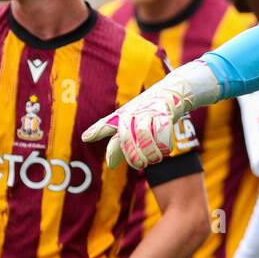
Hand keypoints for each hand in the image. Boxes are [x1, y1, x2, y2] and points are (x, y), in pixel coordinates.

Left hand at [82, 60, 216, 169]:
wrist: (172, 92)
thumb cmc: (147, 113)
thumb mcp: (132, 126)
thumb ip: (119, 144)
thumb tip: (110, 165)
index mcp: (122, 116)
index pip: (108, 123)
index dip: (98, 130)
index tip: (86, 138)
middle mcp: (133, 113)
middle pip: (126, 134)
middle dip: (132, 153)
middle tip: (140, 165)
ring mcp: (148, 111)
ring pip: (143, 132)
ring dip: (149, 151)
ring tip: (154, 160)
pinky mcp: (164, 111)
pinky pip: (162, 130)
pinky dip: (164, 144)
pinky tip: (165, 151)